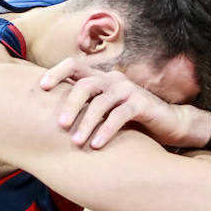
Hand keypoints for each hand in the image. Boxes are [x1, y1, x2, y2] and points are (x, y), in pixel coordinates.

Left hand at [39, 58, 210, 149]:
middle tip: (60, 125)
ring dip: (86, 123)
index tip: (41, 87)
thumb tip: (48, 116)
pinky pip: (119, 116)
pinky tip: (97, 146)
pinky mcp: (141, 104)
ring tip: (76, 142)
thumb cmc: (131, 119)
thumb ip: (84, 107)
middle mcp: (112, 80)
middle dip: (70, 105)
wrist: (169, 123)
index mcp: (101, 78)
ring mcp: (128, 90)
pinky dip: (106, 131)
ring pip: (101, 103)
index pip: (74, 65)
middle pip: (84, 85)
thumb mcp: (105, 110)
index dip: (56, 72)